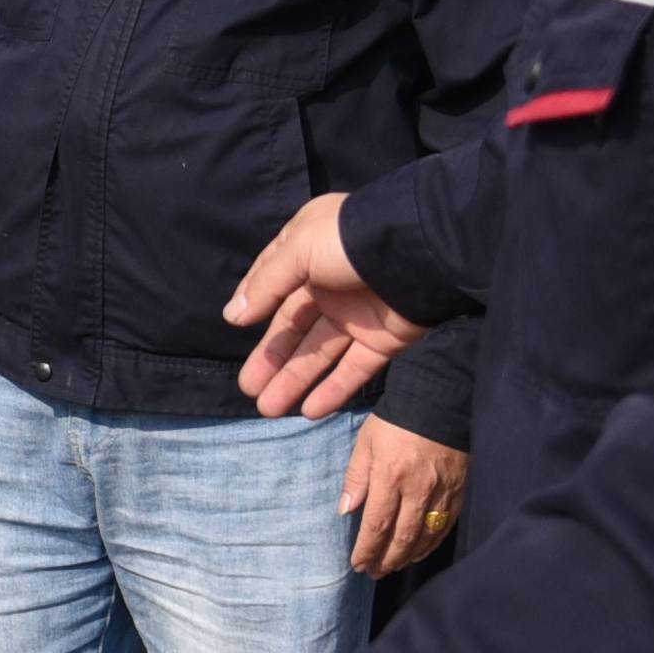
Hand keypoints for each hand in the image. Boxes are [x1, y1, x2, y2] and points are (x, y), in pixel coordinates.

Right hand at [225, 191, 421, 419]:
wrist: (420, 251)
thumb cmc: (351, 241)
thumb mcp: (298, 250)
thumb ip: (266, 285)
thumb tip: (232, 316)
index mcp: (308, 252)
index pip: (274, 283)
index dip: (255, 306)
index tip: (236, 328)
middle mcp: (329, 284)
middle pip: (293, 328)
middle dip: (270, 360)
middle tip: (248, 390)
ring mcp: (357, 314)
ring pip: (317, 354)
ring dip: (293, 381)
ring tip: (267, 409)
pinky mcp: (383, 340)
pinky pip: (353, 370)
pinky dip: (333, 391)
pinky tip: (309, 411)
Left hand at [340, 418, 466, 577]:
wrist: (440, 401)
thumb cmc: (396, 421)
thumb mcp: (366, 443)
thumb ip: (356, 478)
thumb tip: (346, 511)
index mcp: (390, 477)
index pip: (377, 525)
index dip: (367, 550)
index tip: (357, 564)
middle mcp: (418, 489)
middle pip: (402, 537)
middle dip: (386, 560)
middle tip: (373, 573)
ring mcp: (442, 492)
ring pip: (425, 536)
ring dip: (407, 557)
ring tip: (392, 567)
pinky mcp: (459, 490)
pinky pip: (446, 526)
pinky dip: (431, 544)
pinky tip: (419, 552)